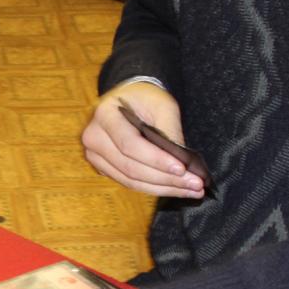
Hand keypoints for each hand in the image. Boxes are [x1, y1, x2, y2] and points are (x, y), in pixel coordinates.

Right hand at [82, 81, 203, 197]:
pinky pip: (129, 183)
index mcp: (104, 115)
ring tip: (191, 189)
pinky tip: (176, 188)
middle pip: (130, 167)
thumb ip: (170, 131)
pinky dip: (154, 188)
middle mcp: (94, 137)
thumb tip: (183, 162)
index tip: (182, 169)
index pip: (129, 144)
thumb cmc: (145, 98)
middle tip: (195, 184)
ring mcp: (95, 156)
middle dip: (165, 179)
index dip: (156, 159)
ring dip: (163, 188)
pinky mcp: (104, 168)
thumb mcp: (162, 105)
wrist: (129, 99)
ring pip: (130, 180)